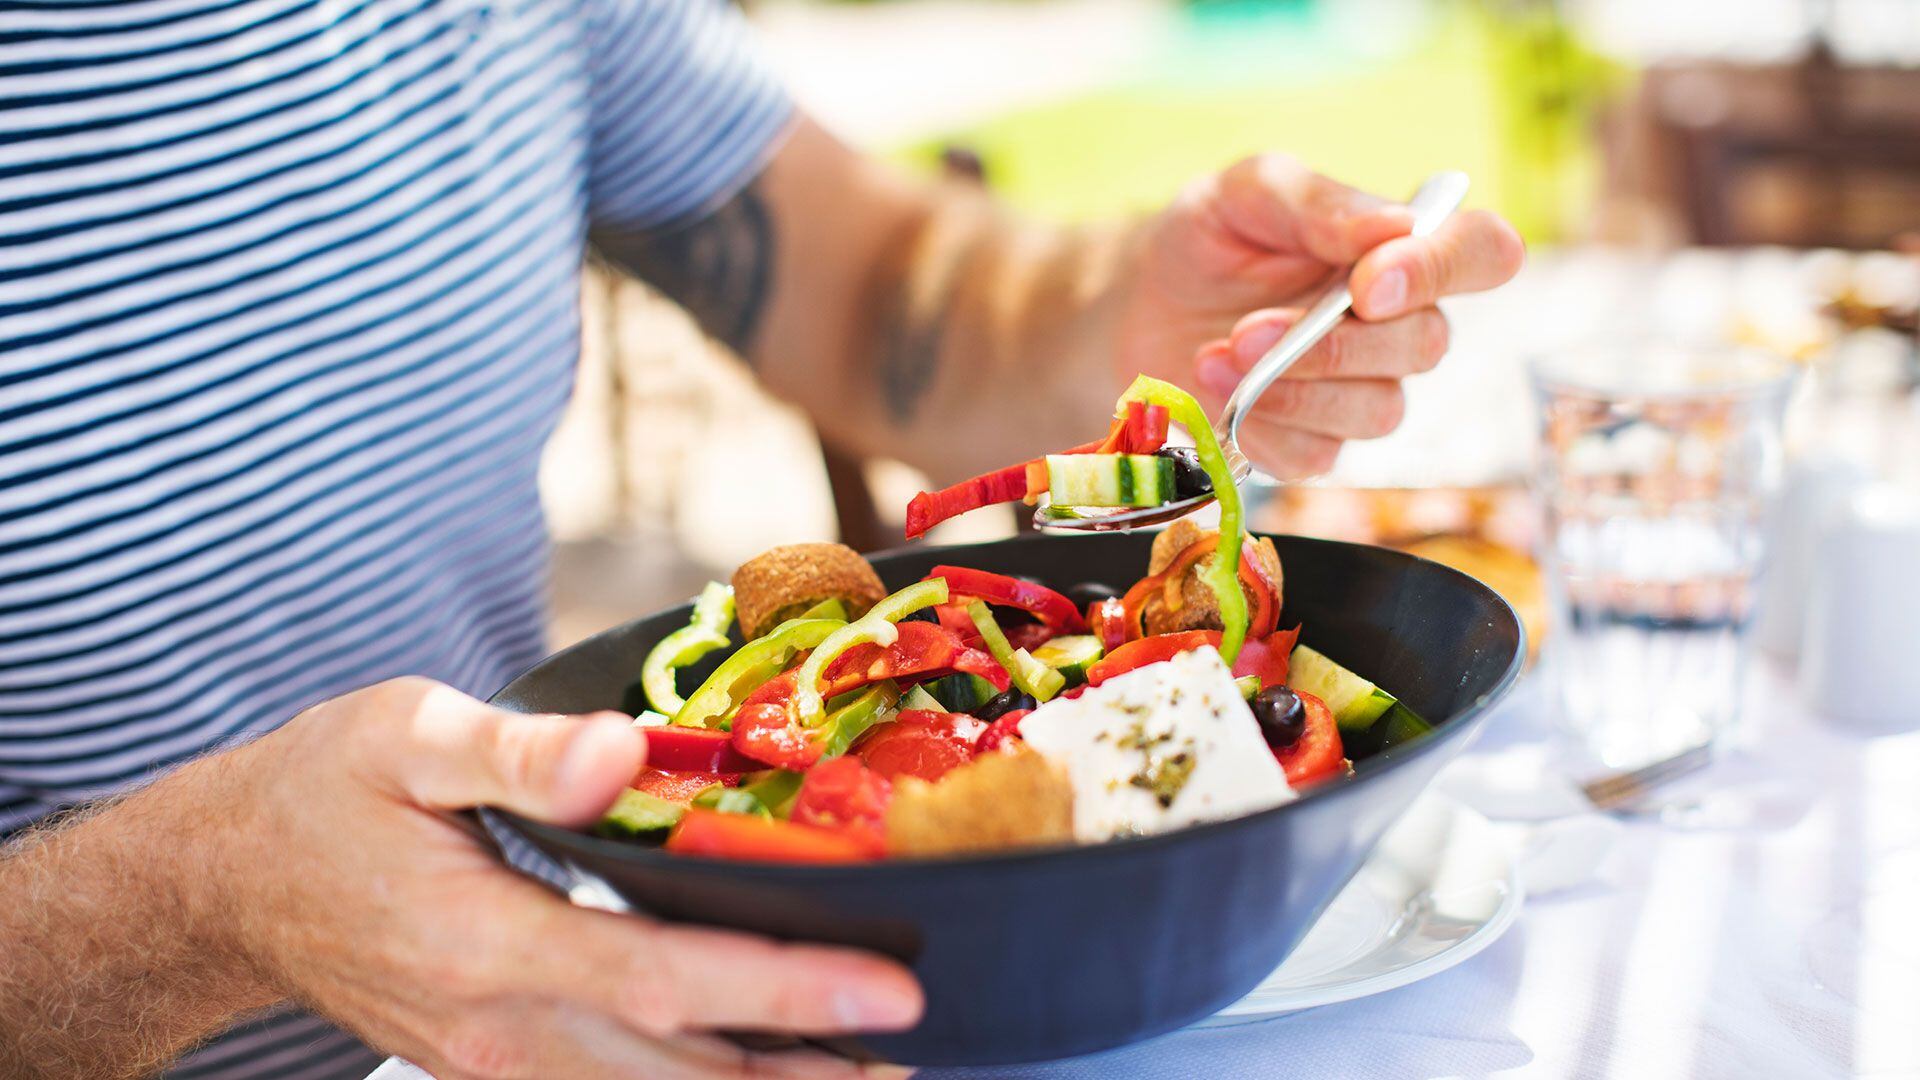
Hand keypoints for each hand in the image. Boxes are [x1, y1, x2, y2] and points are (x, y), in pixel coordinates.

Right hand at [215, 678, 920, 1078]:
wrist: (225, 885)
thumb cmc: (320, 794)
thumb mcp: (403, 736)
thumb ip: (516, 750)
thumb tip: (619, 750)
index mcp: (488, 943)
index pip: (671, 981)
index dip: (792, 989)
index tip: (898, 989)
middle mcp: (503, 1028)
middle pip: (688, 1076)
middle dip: (814, 1071)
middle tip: (925, 1050)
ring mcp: (499, 1062)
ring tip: (874, 1075)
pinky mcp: (498, 1067)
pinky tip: (764, 1069)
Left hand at [1116, 154, 1524, 475]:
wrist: (1138, 303)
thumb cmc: (1208, 239)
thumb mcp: (1247, 193)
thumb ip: (1317, 203)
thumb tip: (1392, 227)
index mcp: (1399, 249)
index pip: (1483, 253)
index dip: (1446, 270)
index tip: (1371, 283)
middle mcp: (1397, 323)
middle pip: (1427, 345)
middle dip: (1336, 344)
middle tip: (1248, 328)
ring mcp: (1360, 389)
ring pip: (1378, 411)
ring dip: (1293, 387)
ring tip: (1219, 353)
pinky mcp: (1312, 442)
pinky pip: (1319, 455)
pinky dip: (1263, 427)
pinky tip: (1216, 388)